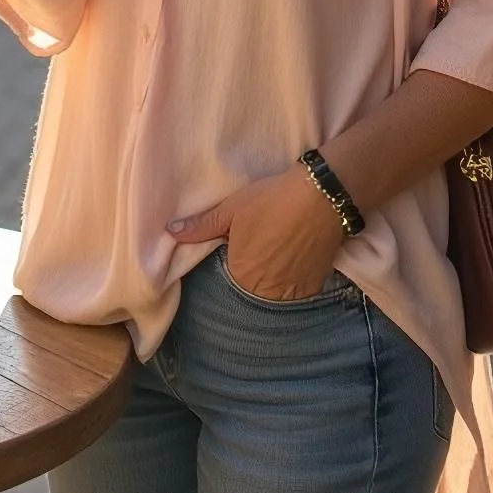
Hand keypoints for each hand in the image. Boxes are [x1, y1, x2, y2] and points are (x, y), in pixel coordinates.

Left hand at [167, 167, 345, 301]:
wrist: (321, 196)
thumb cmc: (271, 200)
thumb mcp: (233, 208)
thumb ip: (202, 226)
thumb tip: (171, 232)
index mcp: (241, 274)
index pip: (228, 283)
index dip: (232, 267)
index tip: (237, 252)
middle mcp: (266, 292)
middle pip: (252, 292)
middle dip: (251, 278)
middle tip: (259, 253)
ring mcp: (292, 293)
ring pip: (275, 296)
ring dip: (272, 283)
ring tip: (276, 257)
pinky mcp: (314, 287)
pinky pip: (296, 295)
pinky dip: (293, 284)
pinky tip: (294, 262)